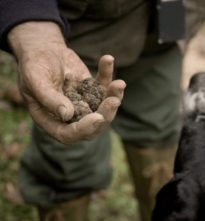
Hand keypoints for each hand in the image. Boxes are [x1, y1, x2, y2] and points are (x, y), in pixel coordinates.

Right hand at [8, 22, 125, 143]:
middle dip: (106, 114)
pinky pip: (105, 87)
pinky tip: (107, 59)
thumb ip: (49, 98)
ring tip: (119, 84)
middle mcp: (70, 117)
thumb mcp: (36, 80)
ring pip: (104, 109)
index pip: (68, 134)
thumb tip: (67, 115)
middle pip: (92, 125)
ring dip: (114, 97)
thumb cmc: (33, 66)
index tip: (97, 117)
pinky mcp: (93, 90)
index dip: (84, 129)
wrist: (42, 49)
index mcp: (51, 120)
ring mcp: (84, 104)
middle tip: (114, 101)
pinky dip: (108, 74)